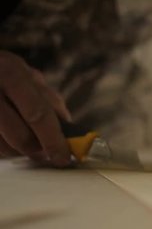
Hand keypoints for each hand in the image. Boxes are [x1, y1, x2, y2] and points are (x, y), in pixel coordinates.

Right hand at [0, 51, 71, 166]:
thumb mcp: (22, 74)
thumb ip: (47, 98)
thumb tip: (68, 128)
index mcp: (11, 72)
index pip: (39, 114)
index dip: (54, 140)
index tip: (64, 157)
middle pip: (20, 134)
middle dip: (36, 149)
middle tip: (44, 154)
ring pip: (2, 146)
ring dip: (16, 151)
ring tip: (21, 143)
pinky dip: (1, 148)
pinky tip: (4, 139)